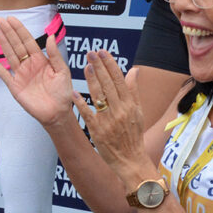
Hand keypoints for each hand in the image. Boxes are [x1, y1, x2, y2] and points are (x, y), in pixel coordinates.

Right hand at [0, 17, 75, 126]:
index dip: (19, 30)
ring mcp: (21, 75)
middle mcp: (29, 65)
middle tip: (0, 20)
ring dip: (3, 43)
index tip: (12, 19)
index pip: (28, 41)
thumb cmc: (63, 93)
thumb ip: (55, 54)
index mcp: (41, 60)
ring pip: (10, 55)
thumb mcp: (62, 71)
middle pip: (17, 45)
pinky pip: (4, 74)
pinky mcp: (15, 87)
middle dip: (9, 32)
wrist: (58, 113)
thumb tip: (50, 36)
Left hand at [75, 52, 149, 184]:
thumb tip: (134, 70)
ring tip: (85, 66)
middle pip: (108, 85)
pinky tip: (74, 92)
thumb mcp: (138, 111)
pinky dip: (81, 103)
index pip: (119, 80)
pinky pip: (87, 114)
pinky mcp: (97, 131)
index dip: (110, 65)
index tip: (103, 52)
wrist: (130, 160)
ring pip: (98, 96)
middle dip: (99, 67)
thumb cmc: (134, 135)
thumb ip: (134, 90)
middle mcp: (119, 111)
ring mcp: (108, 121)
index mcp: (130, 105)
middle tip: (91, 52)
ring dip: (91, 80)